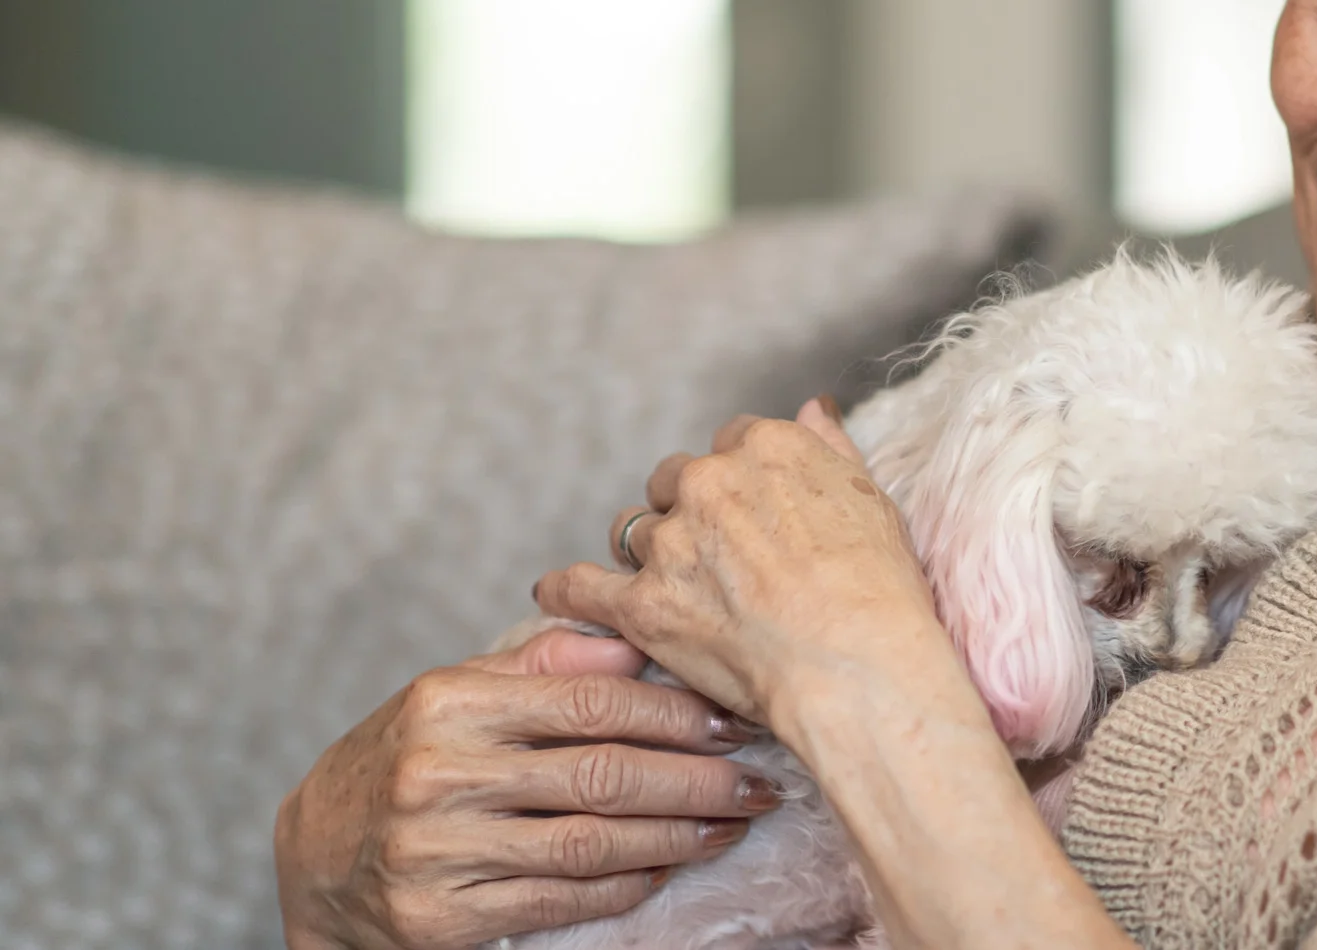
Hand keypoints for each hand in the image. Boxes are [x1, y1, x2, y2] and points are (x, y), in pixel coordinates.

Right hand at [274, 628, 781, 949]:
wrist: (312, 857)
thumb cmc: (409, 757)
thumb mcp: (457, 693)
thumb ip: (545, 663)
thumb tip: (634, 641)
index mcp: (449, 703)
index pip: (590, 702)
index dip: (676, 713)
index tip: (736, 719)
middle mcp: (438, 776)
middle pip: (602, 775)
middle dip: (696, 780)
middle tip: (759, 780)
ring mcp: (437, 853)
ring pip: (589, 844)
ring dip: (677, 837)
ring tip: (732, 824)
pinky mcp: (440, 919)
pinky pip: (559, 901)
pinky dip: (623, 884)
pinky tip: (666, 867)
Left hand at [549, 404, 1134, 949]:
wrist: (855, 664)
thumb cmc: (879, 589)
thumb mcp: (872, 499)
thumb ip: (831, 448)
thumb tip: (813, 407)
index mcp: (767, 447)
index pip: (733, 443)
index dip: (741, 481)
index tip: (750, 511)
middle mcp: (710, 481)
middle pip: (676, 481)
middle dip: (688, 511)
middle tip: (715, 556)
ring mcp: (670, 541)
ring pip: (634, 530)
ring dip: (648, 553)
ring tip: (669, 588)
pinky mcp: (641, 603)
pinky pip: (582, 586)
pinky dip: (567, 590)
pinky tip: (558, 592)